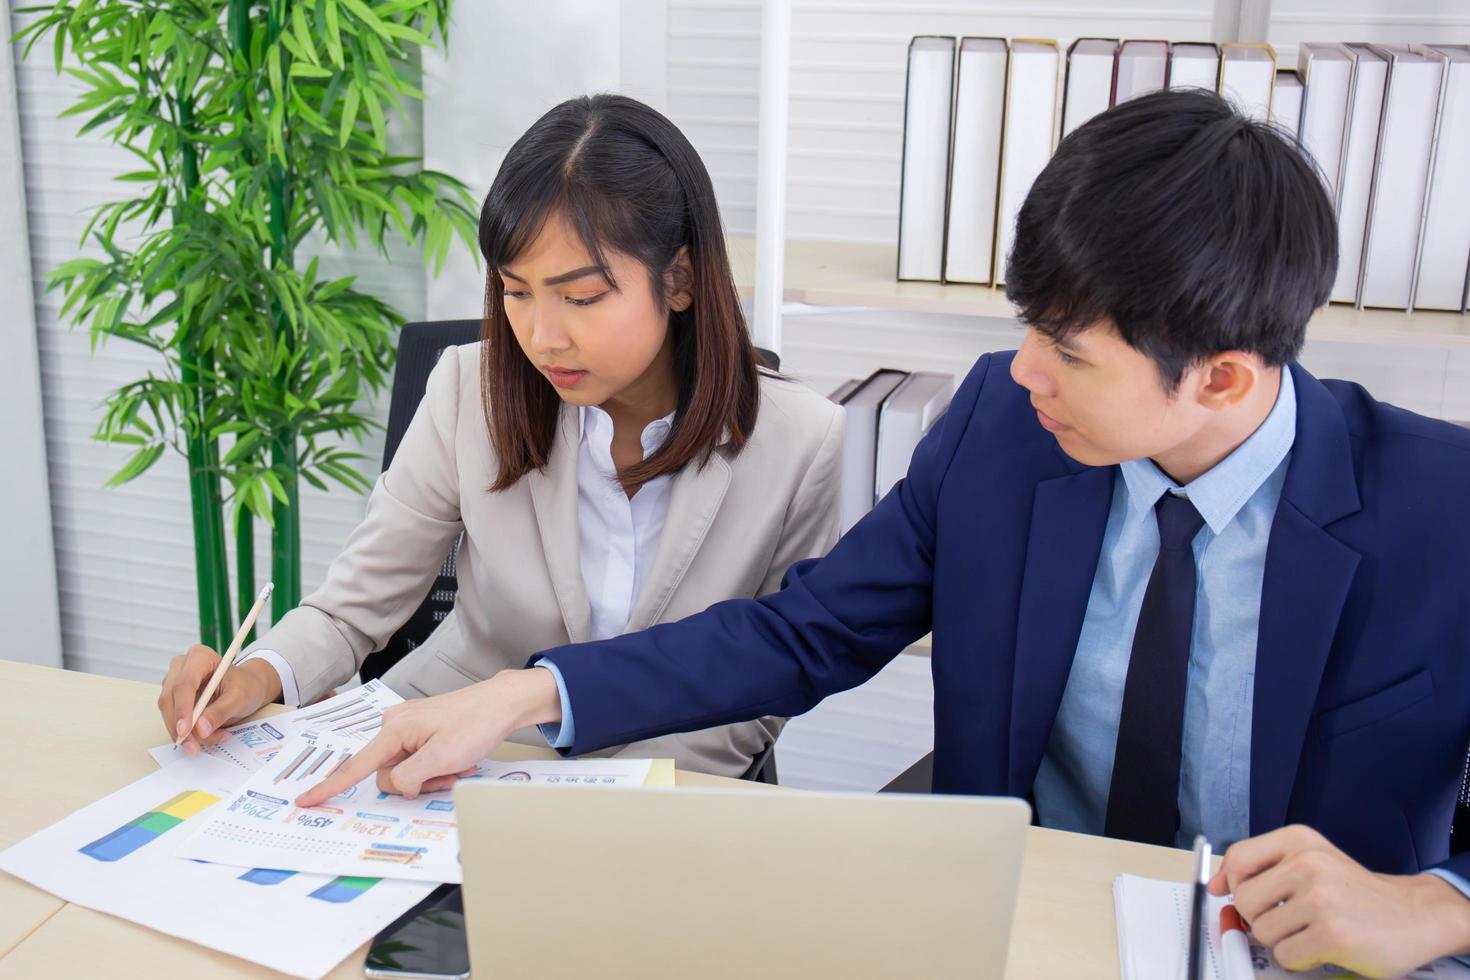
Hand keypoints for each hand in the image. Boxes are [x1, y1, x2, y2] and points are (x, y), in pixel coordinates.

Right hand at [157, 645, 281, 754]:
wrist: (248, 688)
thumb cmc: (247, 686)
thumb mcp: (242, 698)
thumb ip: (221, 711)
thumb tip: (200, 729)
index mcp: (200, 657)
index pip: (184, 684)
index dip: (182, 709)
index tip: (185, 731)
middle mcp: (182, 667)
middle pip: (170, 699)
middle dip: (181, 727)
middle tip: (195, 748)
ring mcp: (174, 682)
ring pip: (169, 712)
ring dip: (186, 733)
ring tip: (214, 739)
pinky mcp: (173, 698)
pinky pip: (173, 719)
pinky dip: (187, 733)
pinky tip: (206, 738)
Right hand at [294, 667, 562, 806]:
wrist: (502, 703)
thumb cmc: (474, 725)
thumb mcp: (440, 759)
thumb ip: (407, 777)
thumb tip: (394, 785)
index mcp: (393, 730)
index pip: (356, 766)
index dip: (331, 787)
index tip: (305, 800)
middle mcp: (394, 726)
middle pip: (389, 774)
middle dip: (417, 782)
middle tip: (449, 773)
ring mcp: (408, 728)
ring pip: (407, 771)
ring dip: (432, 775)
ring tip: (458, 764)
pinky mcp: (421, 731)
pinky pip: (418, 761)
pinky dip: (437, 766)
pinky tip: (458, 759)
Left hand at [1208, 825, 1469, 976]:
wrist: (1413, 914)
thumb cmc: (1353, 891)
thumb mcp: (1310, 861)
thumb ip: (1261, 869)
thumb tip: (1214, 888)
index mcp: (1299, 840)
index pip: (1238, 858)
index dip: (1230, 884)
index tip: (1235, 896)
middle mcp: (1308, 863)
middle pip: (1244, 899)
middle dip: (1258, 918)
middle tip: (1287, 920)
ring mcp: (1321, 899)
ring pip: (1262, 931)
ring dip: (1281, 940)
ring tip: (1310, 930)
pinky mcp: (1332, 934)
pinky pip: (1285, 955)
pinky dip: (1299, 958)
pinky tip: (1322, 947)